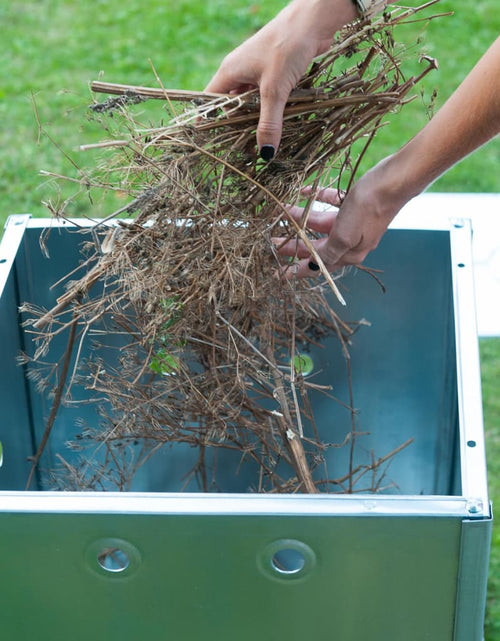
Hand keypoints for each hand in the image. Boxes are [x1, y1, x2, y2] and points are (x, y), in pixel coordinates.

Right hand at [205, 0, 356, 158]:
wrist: (313, 20)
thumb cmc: (287, 48)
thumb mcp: (275, 90)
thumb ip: (269, 123)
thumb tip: (265, 154)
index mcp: (230, 72)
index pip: (210, 101)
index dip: (209, 121)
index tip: (213, 143)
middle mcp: (239, 71)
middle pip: (230, 104)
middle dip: (236, 125)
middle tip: (242, 150)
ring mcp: (257, 70)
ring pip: (250, 101)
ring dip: (256, 118)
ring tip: (260, 142)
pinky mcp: (274, 71)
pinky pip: (266, 95)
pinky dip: (270, 109)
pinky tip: (278, 123)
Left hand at [275, 159, 407, 275]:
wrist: (393, 181)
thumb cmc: (367, 210)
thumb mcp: (344, 236)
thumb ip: (328, 253)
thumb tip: (315, 268)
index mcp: (349, 253)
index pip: (318, 266)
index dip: (296, 271)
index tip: (278, 275)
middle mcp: (350, 241)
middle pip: (315, 245)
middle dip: (293, 243)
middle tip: (271, 241)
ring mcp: (352, 222)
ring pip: (319, 222)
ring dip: (301, 217)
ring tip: (282, 211)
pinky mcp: (354, 203)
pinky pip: (331, 203)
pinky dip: (318, 198)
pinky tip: (304, 191)